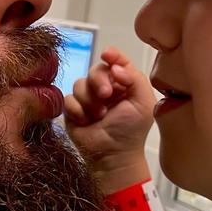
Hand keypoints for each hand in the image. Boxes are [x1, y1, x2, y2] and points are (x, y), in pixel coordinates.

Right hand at [64, 47, 155, 193]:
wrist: (112, 155)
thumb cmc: (131, 131)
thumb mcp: (143, 102)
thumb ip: (135, 78)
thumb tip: (115, 66)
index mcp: (124, 84)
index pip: (116, 62)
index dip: (112, 55)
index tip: (108, 55)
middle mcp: (105, 89)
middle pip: (95, 70)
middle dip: (99, 80)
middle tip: (106, 95)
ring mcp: (88, 99)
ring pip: (80, 83)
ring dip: (90, 100)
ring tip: (100, 115)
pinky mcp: (73, 110)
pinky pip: (68, 99)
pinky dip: (78, 110)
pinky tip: (87, 122)